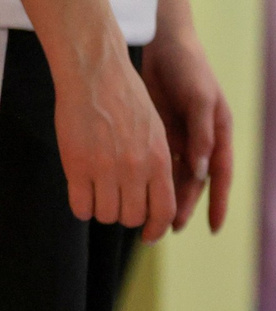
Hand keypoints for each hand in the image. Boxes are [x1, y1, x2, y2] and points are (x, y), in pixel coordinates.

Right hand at [53, 40, 175, 239]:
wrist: (97, 74)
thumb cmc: (128, 100)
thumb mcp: (156, 132)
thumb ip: (157, 165)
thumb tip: (156, 199)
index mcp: (160, 160)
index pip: (164, 211)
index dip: (156, 229)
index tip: (149, 235)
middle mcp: (135, 168)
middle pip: (132, 217)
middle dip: (127, 217)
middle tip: (119, 205)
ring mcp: (105, 168)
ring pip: (106, 215)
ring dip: (103, 211)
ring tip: (101, 194)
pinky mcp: (76, 165)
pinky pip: (80, 206)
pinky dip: (82, 207)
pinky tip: (82, 194)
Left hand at [138, 0, 233, 233]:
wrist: (164, 42)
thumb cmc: (188, 67)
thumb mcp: (199, 99)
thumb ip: (202, 133)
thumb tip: (203, 170)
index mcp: (219, 131)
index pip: (220, 175)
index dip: (217, 202)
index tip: (211, 227)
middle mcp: (203, 137)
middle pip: (196, 180)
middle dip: (186, 205)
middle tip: (171, 228)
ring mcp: (182, 133)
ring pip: (176, 173)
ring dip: (167, 195)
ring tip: (154, 218)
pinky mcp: (161, 127)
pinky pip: (158, 158)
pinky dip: (152, 175)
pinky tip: (140, 191)